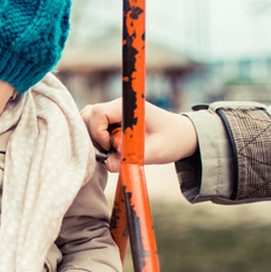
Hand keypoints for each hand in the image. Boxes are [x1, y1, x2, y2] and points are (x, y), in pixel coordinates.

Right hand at [79, 98, 198, 171]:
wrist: (182, 135)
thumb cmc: (172, 140)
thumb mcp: (156, 152)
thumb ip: (131, 159)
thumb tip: (108, 165)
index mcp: (127, 107)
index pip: (98, 113)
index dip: (99, 133)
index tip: (113, 147)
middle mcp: (117, 106)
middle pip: (88, 115)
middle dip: (93, 137)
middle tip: (110, 151)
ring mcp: (113, 113)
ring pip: (88, 121)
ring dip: (94, 139)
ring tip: (111, 151)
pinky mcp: (112, 122)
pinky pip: (93, 127)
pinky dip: (96, 140)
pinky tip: (110, 150)